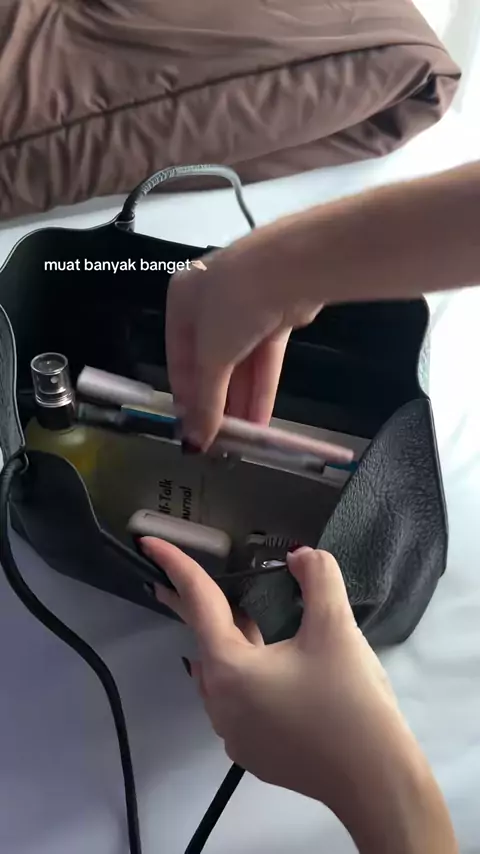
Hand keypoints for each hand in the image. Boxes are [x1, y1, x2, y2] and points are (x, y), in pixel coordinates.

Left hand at [142, 538, 456, 853]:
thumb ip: (317, 577)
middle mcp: (220, 703)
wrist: (376, 780)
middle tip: (167, 577)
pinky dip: (240, 671)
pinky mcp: (254, 751)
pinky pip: (234, 700)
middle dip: (188, 604)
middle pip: (201, 639)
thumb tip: (301, 555)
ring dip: (223, 640)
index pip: (198, 603)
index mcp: (229, 668)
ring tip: (235, 613)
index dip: (177, 566)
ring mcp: (234, 733)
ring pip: (218, 672)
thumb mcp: (336, 628)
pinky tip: (265, 661)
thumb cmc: (350, 701)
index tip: (149, 543)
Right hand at [167, 234, 321, 448]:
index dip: (186, 396)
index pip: (178, 358)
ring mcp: (246, 307)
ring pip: (241, 363)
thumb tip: (195, 441)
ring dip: (241, 402)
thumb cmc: (232, 306)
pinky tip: (260, 420)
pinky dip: (262, 388)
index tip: (192, 428)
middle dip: (217, 402)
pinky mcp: (277, 315)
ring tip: (242, 439)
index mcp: (181, 301)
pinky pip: (263, 359)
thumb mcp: (211, 358)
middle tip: (219, 438)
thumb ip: (205, 402)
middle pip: (212, 363)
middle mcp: (210, 301)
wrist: (288, 270)